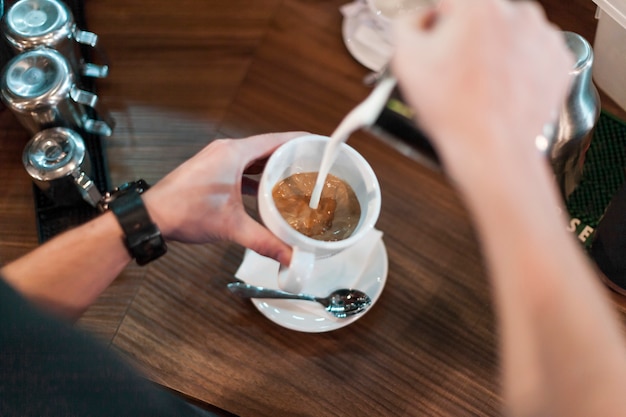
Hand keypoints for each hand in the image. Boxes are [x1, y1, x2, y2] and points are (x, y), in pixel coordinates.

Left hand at [142, 132, 306, 264]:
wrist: (151, 217)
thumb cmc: (185, 212)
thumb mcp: (231, 227)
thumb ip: (264, 241)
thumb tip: (290, 257)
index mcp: (234, 153)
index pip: (277, 139)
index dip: (300, 141)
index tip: (319, 145)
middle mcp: (226, 150)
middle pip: (267, 147)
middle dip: (291, 156)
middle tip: (314, 165)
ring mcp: (218, 159)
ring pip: (254, 158)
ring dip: (273, 166)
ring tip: (297, 178)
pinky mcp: (212, 170)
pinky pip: (241, 167)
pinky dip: (257, 176)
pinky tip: (268, 192)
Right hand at [391, 0, 572, 179]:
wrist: (493, 150)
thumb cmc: (455, 112)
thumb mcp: (405, 61)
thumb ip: (406, 24)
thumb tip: (420, 20)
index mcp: (478, 5)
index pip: (447, 3)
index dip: (434, 26)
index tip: (435, 45)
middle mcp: (517, 13)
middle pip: (479, 16)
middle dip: (465, 39)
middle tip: (455, 73)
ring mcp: (543, 36)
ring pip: (507, 34)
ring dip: (492, 52)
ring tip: (479, 86)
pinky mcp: (558, 60)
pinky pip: (530, 53)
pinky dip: (516, 67)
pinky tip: (500, 89)